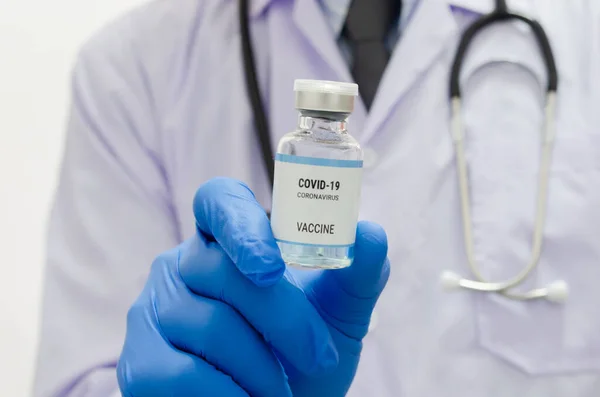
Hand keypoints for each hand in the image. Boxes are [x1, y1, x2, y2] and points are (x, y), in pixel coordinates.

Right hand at [117, 177, 389, 396]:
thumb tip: (369, 234)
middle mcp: (181, 266)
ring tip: (283, 389)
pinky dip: (226, 394)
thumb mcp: (339, 316)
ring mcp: (152, 312)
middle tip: (320, 355)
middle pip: (220, 270)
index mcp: (227, 241)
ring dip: (261, 367)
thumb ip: (356, 274)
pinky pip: (180, 374)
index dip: (241, 225)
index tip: (273, 268)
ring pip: (207, 325)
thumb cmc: (303, 356)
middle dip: (283, 318)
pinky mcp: (140, 362)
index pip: (218, 202)